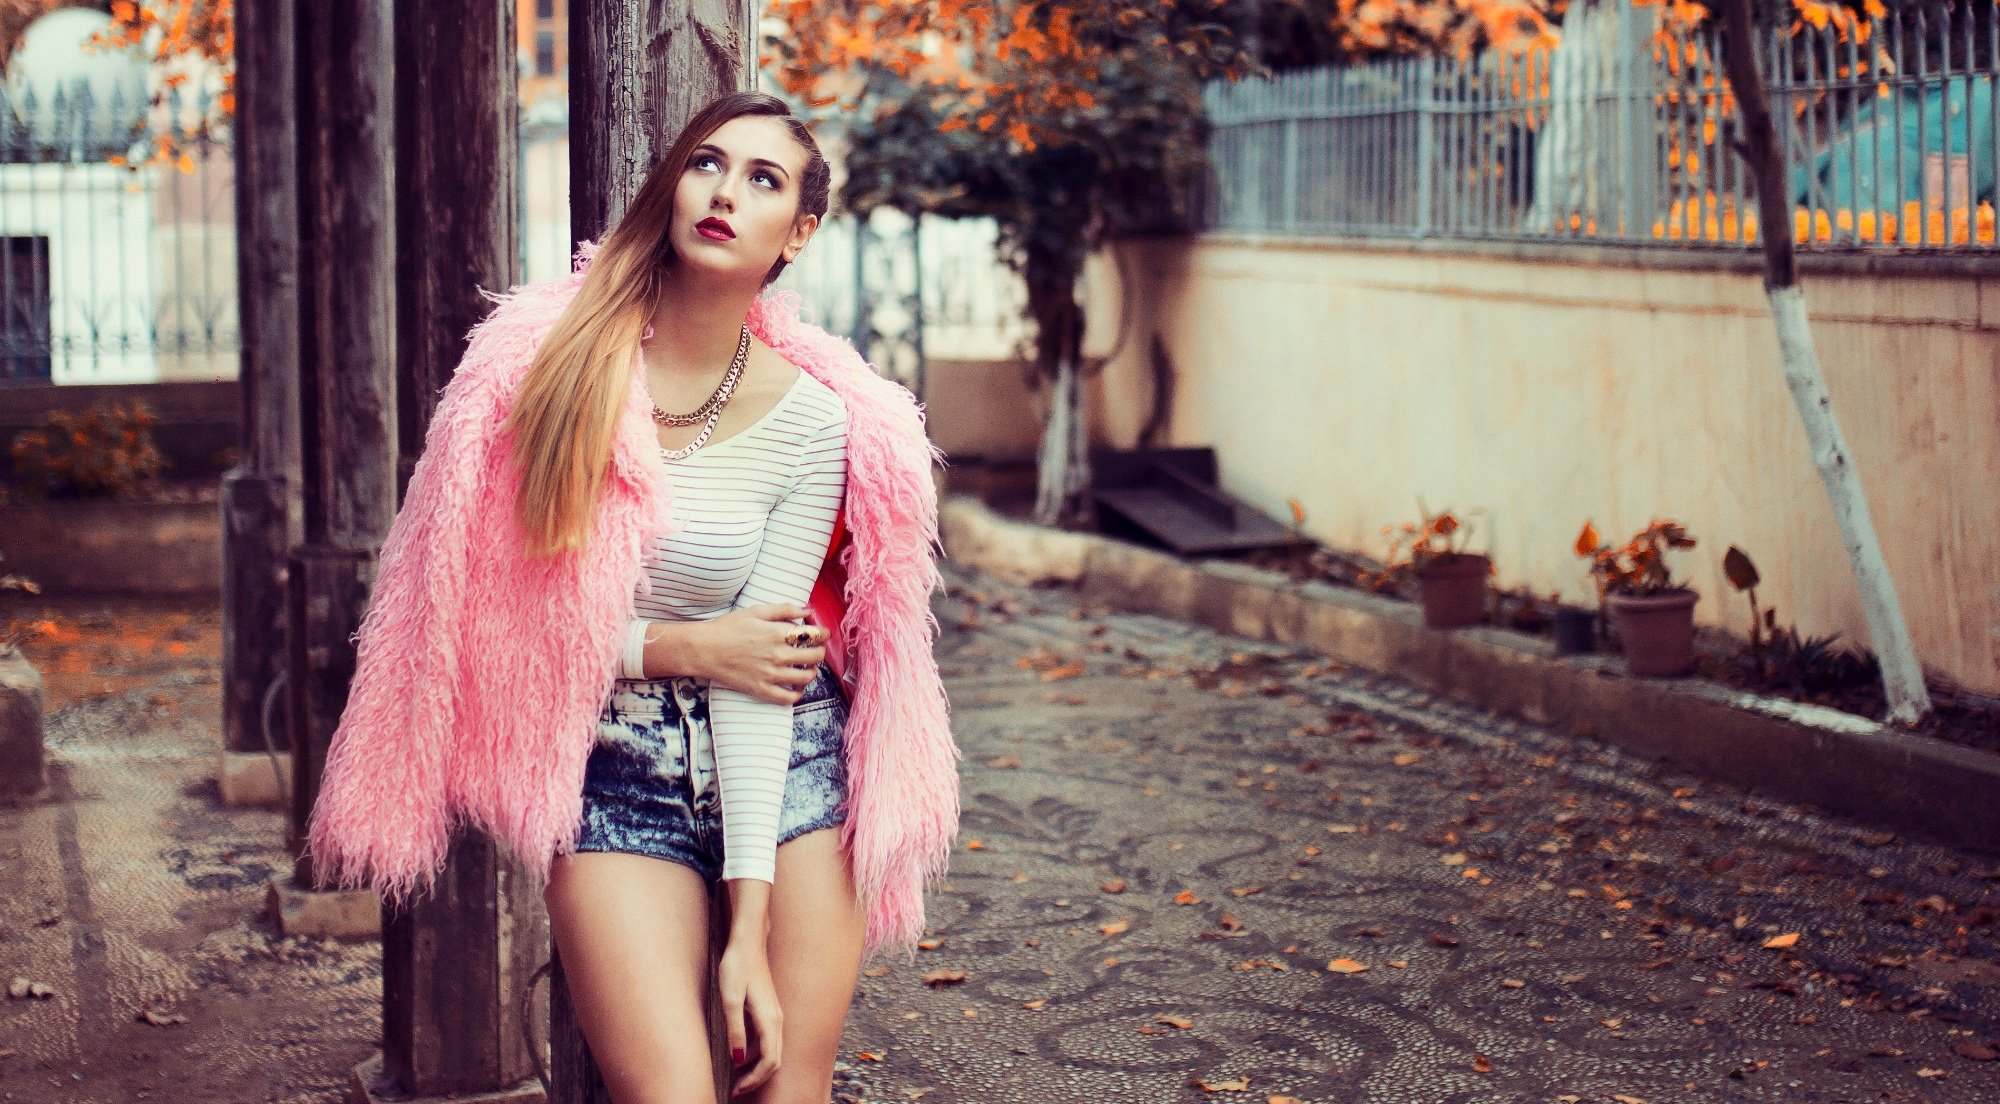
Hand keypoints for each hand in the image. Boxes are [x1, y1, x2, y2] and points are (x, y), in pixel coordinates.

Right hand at [681, 603, 827, 704]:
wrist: (704, 649)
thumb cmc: (728, 627)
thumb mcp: (756, 611)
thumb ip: (785, 609)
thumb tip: (809, 611)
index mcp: (777, 633)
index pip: (814, 635)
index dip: (823, 634)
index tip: (822, 634)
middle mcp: (777, 655)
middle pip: (815, 657)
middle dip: (820, 652)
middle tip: (815, 649)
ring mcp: (770, 674)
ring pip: (806, 678)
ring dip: (812, 672)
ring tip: (807, 667)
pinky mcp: (761, 690)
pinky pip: (788, 698)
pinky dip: (797, 693)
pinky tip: (796, 686)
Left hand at [717, 935, 781, 1095]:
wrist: (748, 941)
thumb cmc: (737, 967)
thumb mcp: (729, 1000)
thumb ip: (735, 1030)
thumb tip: (736, 1060)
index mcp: (769, 1021)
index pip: (769, 1061)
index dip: (753, 1080)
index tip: (736, 1090)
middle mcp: (777, 1020)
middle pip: (774, 1060)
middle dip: (756, 1079)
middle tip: (735, 1090)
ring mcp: (775, 1014)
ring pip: (772, 1050)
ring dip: (756, 1067)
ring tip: (736, 1076)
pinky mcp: (768, 1009)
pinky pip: (767, 1040)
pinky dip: (756, 1053)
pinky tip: (739, 1052)